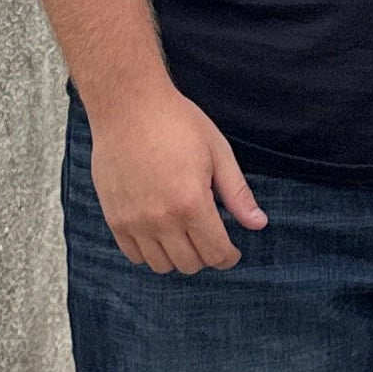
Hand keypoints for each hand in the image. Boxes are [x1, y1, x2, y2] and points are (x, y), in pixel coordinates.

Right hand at [90, 86, 269, 272]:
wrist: (128, 106)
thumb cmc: (177, 123)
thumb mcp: (217, 152)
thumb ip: (237, 193)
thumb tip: (258, 224)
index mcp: (191, 203)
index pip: (215, 253)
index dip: (228, 257)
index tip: (231, 251)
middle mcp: (161, 219)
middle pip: (190, 264)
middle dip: (206, 255)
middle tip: (209, 236)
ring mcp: (134, 221)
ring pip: (161, 265)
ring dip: (178, 256)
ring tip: (184, 233)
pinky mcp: (114, 218)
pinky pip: (134, 255)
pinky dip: (150, 251)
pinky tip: (160, 232)